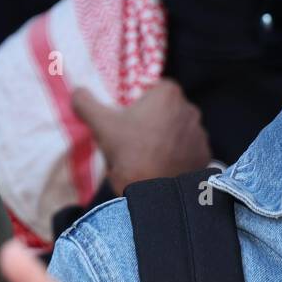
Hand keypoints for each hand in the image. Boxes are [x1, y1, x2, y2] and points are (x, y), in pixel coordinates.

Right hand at [72, 79, 211, 194]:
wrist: (153, 194)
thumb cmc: (128, 153)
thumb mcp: (100, 125)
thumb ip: (85, 102)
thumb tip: (77, 91)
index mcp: (168, 93)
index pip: (152, 88)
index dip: (138, 102)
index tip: (126, 117)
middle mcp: (190, 109)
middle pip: (166, 108)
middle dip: (153, 118)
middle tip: (134, 137)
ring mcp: (200, 133)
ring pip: (178, 128)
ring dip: (166, 136)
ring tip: (148, 155)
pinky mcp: (204, 154)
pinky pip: (188, 148)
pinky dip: (177, 154)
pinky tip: (162, 165)